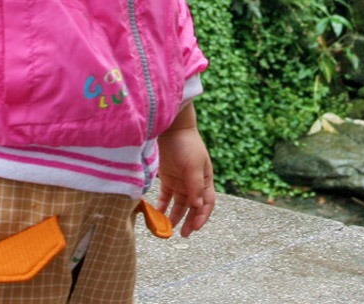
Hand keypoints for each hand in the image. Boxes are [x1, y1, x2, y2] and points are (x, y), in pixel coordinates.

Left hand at [155, 104, 215, 236]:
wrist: (172, 129)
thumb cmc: (187, 145)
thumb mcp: (193, 165)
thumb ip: (195, 186)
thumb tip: (198, 206)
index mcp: (205, 180)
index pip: (207, 203)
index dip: (202, 217)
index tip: (194, 229)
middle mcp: (194, 183)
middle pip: (193, 207)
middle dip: (189, 221)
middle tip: (182, 235)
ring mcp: (181, 181)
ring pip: (179, 205)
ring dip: (174, 216)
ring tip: (166, 228)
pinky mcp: (168, 179)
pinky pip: (165, 198)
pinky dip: (162, 206)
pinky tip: (156, 215)